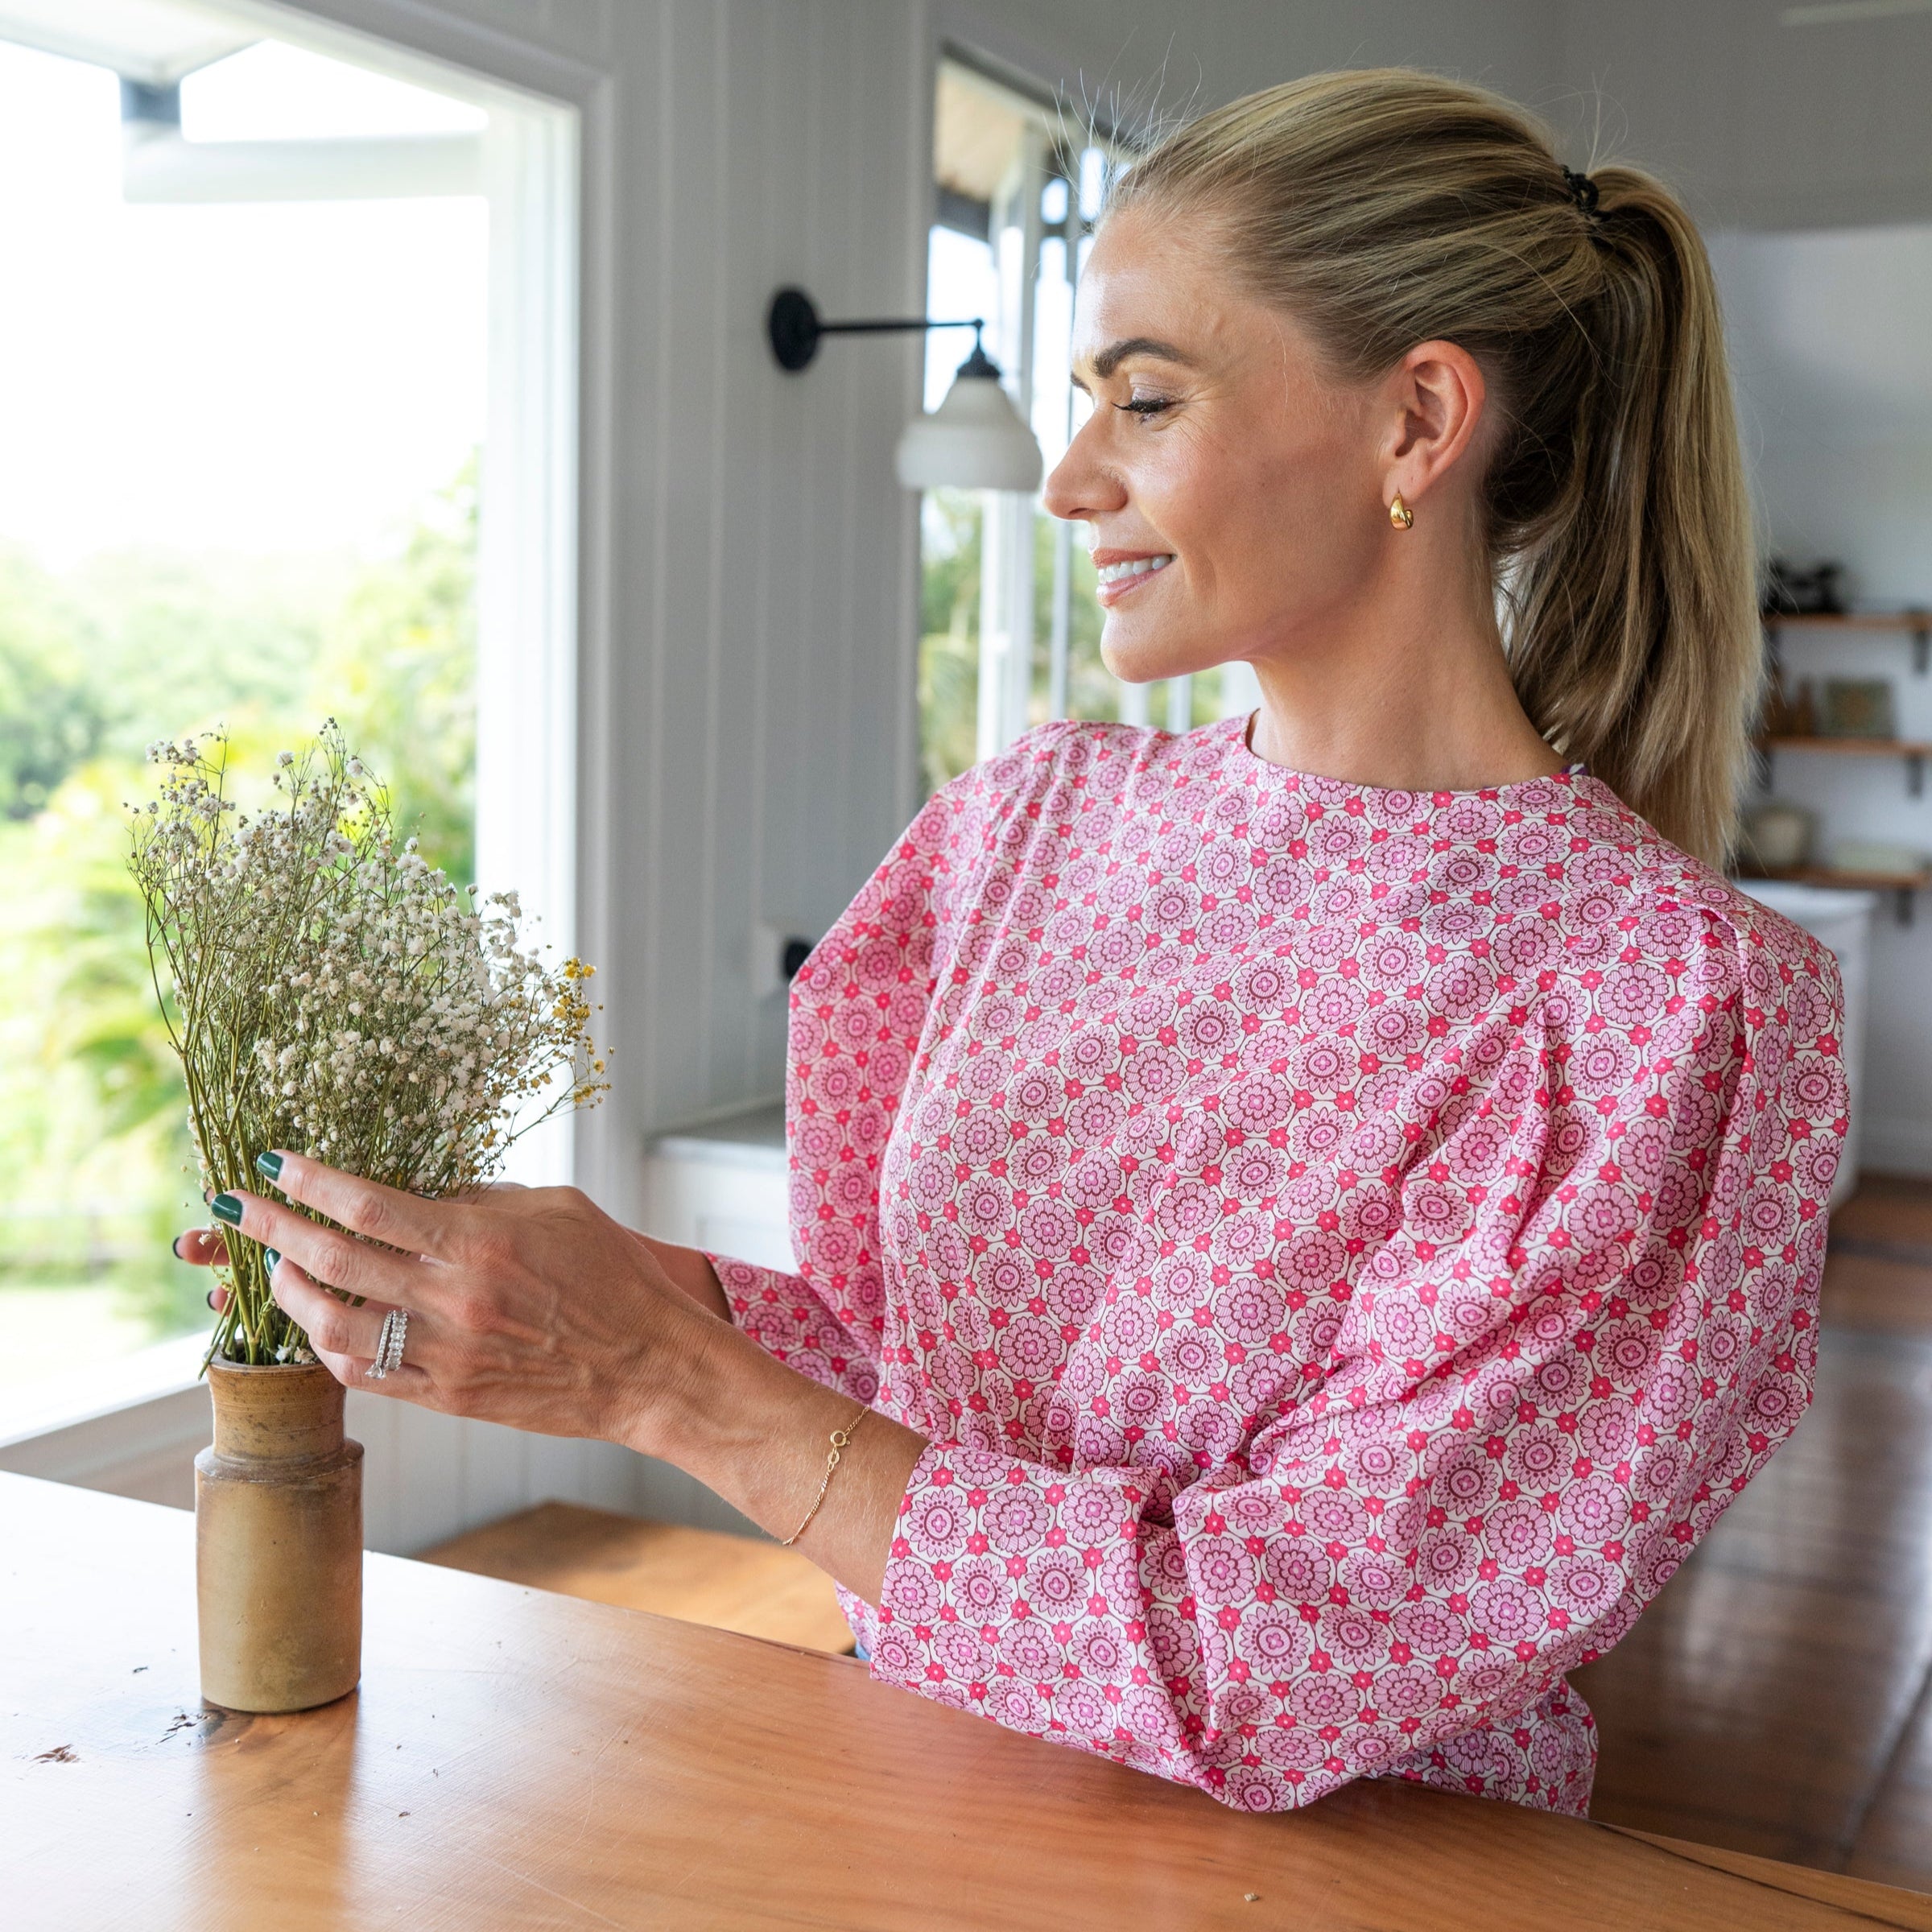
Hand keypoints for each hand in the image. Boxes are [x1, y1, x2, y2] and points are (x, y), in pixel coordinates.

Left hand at [175, 1197, 729, 1325]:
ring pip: (334, 1329)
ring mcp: (448, 1355)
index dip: (312, 1183)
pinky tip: (320, 1325)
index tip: (275, 1162)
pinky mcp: (449, 1396)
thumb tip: (421, 1191)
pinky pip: (367, 1376)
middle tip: (236, 1206)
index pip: (372, 1207)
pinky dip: (330, 1348)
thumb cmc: (614, 1278)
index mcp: (483, 1242)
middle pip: (336, 1262)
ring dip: (291, 1295)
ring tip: (276, 1269)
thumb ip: (483, 1198)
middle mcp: (456, 1300)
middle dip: (273, 1229)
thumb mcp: (559, 1209)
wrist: (649, 1366)